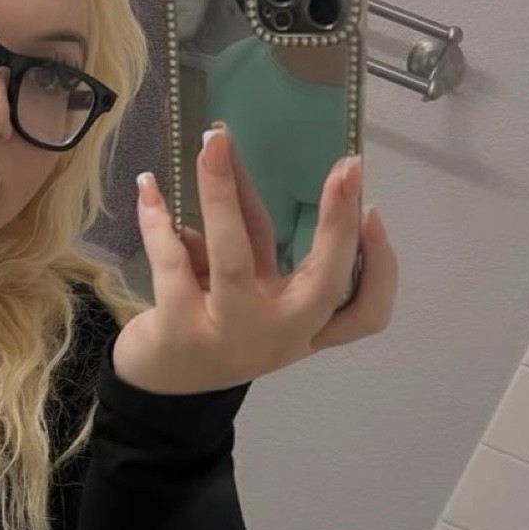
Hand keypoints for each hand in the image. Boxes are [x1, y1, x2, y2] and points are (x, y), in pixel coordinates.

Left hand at [110, 122, 397, 396]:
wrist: (158, 384)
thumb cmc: (215, 322)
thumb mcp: (250, 288)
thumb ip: (257, 243)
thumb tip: (238, 173)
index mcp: (305, 325)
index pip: (362, 308)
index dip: (379, 264)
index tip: (374, 209)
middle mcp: (278, 336)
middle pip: (322, 283)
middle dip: (335, 224)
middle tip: (344, 169)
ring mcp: (230, 337)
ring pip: (235, 259)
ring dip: (224, 194)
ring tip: (214, 145)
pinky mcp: (180, 333)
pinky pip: (173, 264)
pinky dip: (158, 221)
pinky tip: (149, 187)